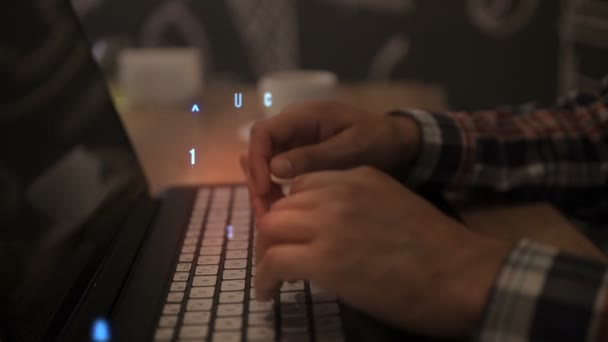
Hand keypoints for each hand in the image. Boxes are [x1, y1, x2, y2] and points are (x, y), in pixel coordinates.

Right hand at [246, 101, 419, 217]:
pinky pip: (276, 172)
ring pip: (264, 164)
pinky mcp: (298, 157)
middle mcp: (293, 126)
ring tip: (270, 217)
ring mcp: (294, 142)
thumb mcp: (352, 147)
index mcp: (305, 116)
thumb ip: (316, 156)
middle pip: (258, 150)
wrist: (397, 143)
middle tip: (264, 213)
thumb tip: (275, 167)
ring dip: (262, 189)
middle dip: (256, 180)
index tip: (264, 189)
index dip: (258, 160)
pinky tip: (280, 211)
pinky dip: (273, 191)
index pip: (264, 132)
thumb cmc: (378, 140)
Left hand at [254, 166, 510, 337]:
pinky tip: (269, 293)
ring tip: (271, 277)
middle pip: (281, 206)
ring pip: (270, 229)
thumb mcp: (392, 206)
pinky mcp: (324, 259)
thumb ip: (357, 206)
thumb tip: (328, 229)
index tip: (291, 234)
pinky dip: (264, 279)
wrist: (463, 274)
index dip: (292, 212)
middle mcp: (338, 192)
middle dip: (273, 233)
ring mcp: (329, 223)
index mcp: (357, 176)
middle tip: (276, 258)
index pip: (303, 186)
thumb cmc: (438, 248)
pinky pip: (273, 262)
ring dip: (266, 254)